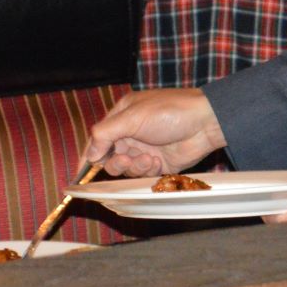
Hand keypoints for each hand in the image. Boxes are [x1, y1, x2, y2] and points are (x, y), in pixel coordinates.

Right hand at [83, 89, 224, 176]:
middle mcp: (131, 133)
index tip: (81, 174)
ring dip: (132, 167)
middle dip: (114, 162)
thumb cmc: (171, 111)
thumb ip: (106, 133)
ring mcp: (144, 149)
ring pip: (124, 168)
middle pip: (108, 157)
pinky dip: (145, 171)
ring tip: (148, 158)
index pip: (98, 137)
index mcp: (123, 116)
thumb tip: (89, 153)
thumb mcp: (133, 117)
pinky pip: (141, 175)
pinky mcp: (158, 163)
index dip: (90, 155)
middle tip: (126, 159)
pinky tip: (156, 161)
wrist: (205, 123)